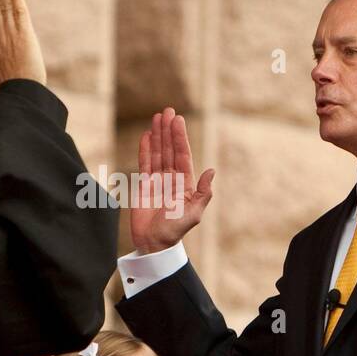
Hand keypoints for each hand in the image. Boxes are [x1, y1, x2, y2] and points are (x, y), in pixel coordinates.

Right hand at [129, 107, 214, 253]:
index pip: (182, 155)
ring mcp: (158, 180)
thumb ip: (203, 193)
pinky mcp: (144, 185)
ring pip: (158, 153)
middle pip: (170, 149)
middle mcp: (172, 179)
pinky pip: (145, 163)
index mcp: (185, 183)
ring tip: (157, 117)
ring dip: (157, 135)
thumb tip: (212, 171)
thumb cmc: (175, 231)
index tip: (177, 120)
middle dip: (168, 130)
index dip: (179, 137)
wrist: (154, 244)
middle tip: (167, 111)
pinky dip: (145, 149)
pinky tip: (146, 135)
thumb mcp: (194, 214)